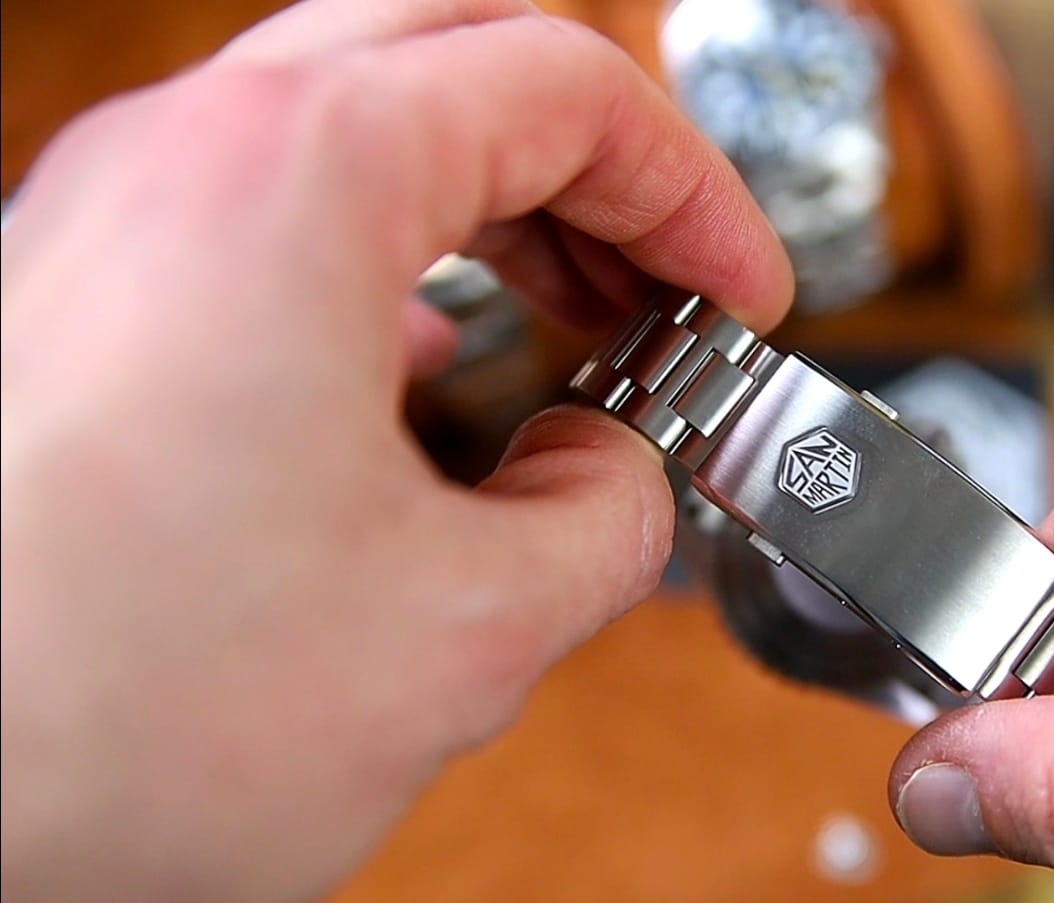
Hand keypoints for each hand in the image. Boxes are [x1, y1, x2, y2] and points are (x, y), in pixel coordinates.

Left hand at [0, 2, 789, 899]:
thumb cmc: (93, 716)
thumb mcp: (460, 630)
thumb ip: (607, 520)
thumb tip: (614, 478)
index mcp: (291, 178)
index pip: (558, 86)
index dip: (691, 191)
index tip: (738, 290)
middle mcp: (175, 162)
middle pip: (446, 54)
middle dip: (590, 164)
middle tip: (661, 278)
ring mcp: (99, 223)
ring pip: (347, 124)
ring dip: (486, 205)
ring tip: (569, 323)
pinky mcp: (65, 307)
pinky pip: (257, 217)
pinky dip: (381, 261)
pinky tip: (425, 373)